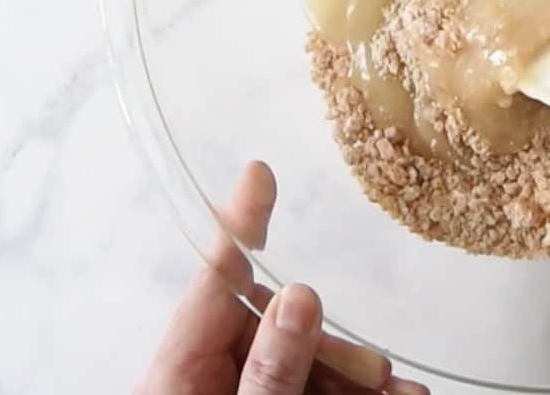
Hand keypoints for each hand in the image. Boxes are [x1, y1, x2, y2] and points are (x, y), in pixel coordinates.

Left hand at [135, 162, 428, 394]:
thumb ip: (266, 371)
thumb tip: (295, 297)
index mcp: (177, 377)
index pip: (213, 285)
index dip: (238, 226)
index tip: (257, 176)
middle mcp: (212, 385)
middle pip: (278, 332)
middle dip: (328, 345)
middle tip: (372, 373)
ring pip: (314, 372)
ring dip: (361, 380)